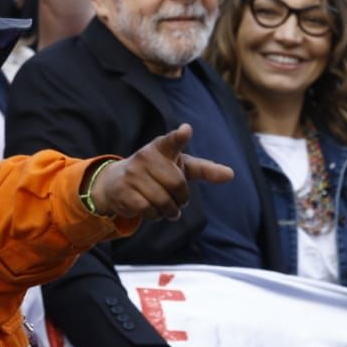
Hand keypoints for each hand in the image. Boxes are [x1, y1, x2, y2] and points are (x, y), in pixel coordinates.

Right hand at [88, 124, 232, 220]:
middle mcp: (146, 156)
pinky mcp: (124, 191)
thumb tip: (231, 174)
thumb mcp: (180, 167)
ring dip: (170, 211)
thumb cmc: (156, 172)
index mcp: (162, 147)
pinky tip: (153, 211)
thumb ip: (205, 170)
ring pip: (163, 201)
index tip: (186, 131)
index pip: (172, 141)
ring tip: (168, 209)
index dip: (180, 137)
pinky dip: (155, 216)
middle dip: (182, 199)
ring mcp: (133, 174)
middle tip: (180, 202)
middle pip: (177, 185)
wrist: (116, 183)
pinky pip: (149, 210)